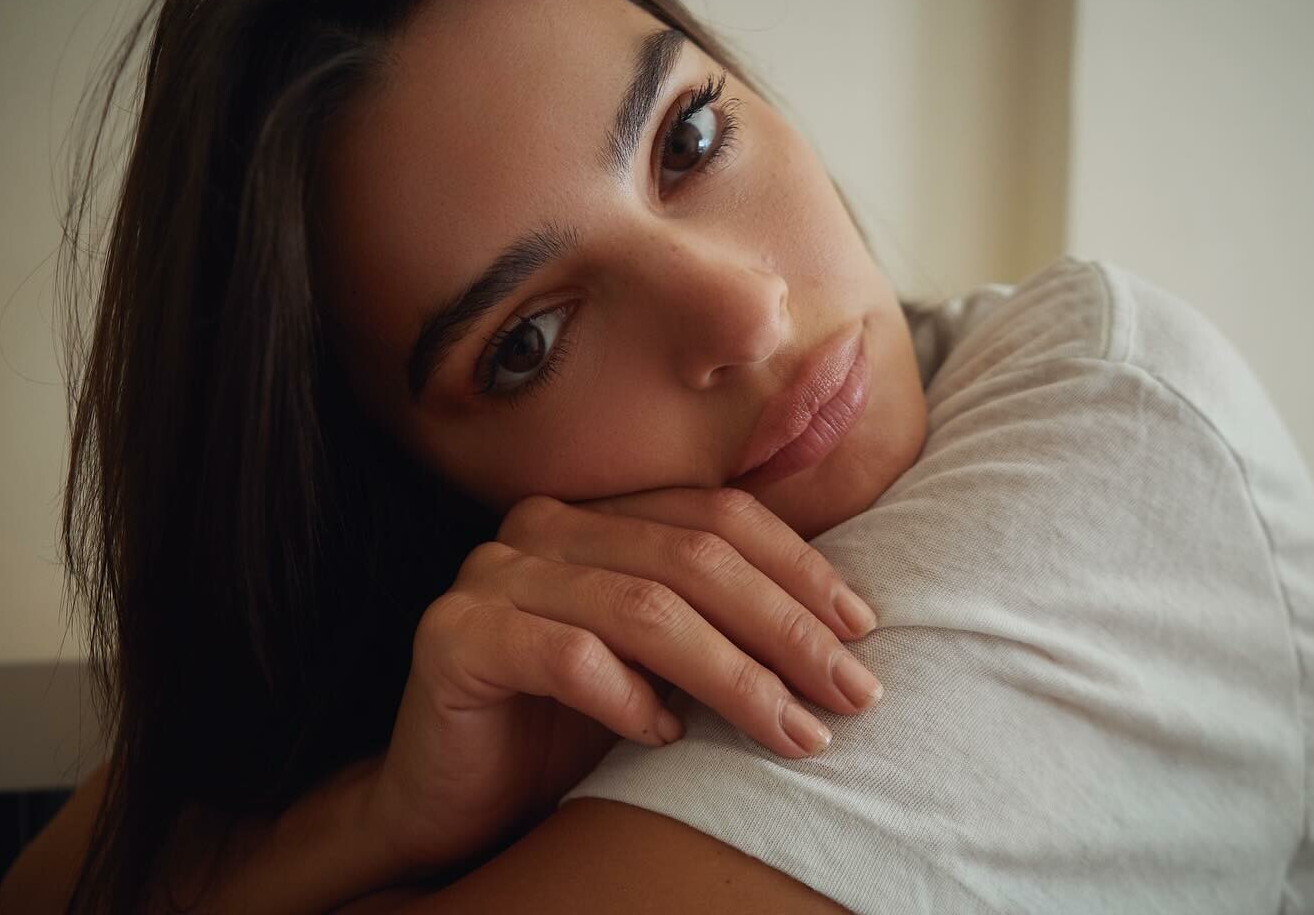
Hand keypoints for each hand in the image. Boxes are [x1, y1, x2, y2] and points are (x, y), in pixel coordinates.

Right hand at [367, 486, 882, 881]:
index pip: (715, 517)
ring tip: (791, 731)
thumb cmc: (569, 729)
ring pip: (641, 607)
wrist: (452, 796)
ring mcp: (491, 575)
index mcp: (598, 516)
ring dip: (732, 675)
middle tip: (850, 693)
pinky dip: (628, 698)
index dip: (797, 569)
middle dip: (784, 628)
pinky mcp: (454, 635)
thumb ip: (719, 628)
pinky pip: (563, 655)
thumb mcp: (660, 668)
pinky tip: (665, 738)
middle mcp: (543, 526)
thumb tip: (842, 634)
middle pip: (690, 558)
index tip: (861, 631)